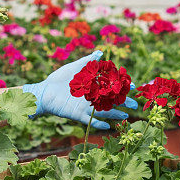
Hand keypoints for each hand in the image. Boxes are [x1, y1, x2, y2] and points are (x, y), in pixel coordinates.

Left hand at [22, 50, 137, 129]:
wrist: (44, 91)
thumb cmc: (59, 79)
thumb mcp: (75, 68)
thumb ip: (88, 61)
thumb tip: (100, 52)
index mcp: (92, 87)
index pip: (110, 87)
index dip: (121, 87)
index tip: (132, 86)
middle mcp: (91, 98)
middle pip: (110, 101)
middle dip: (123, 102)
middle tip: (135, 104)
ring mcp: (85, 107)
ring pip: (103, 112)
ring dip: (115, 114)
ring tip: (126, 116)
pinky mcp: (77, 114)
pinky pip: (90, 121)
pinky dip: (99, 123)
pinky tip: (108, 127)